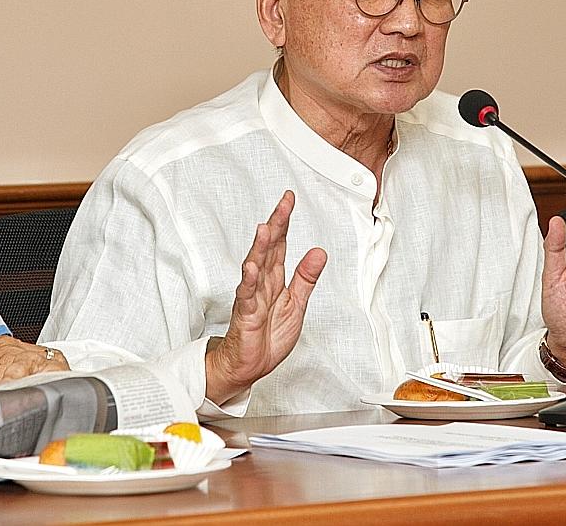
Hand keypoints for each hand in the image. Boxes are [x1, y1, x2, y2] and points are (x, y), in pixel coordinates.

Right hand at [204, 190, 326, 404]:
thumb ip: (306, 278)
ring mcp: (252, 297)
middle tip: (283, 204)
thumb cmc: (268, 336)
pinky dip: (249, 281)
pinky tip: (251, 268)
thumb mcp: (297, 304)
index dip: (284, 222)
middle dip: (276, 225)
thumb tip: (319, 252)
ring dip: (260, 247)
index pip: (280, 244)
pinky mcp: (246, 315)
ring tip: (266, 228)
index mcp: (275, 279)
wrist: (250, 366)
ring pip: (256, 267)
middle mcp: (262, 283)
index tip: (288, 200)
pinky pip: (247, 296)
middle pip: (268, 249)